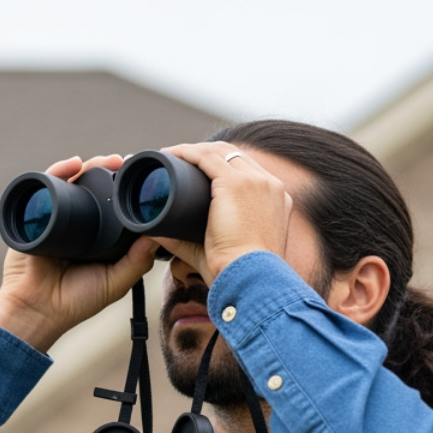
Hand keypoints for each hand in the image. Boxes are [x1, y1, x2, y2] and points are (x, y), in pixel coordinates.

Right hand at [0, 155, 159, 352]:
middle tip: (125, 164)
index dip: (125, 193)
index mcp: (97, 239)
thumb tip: (159, 235)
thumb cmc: (74, 302)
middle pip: (93, 189)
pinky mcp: (36, 215)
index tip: (142, 180)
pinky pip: (46, 187)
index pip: (113, 208)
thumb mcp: (114, 283)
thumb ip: (137, 262)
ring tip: (107, 161)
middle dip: (109, 173)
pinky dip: (57, 170)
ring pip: (73, 184)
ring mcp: (55, 218)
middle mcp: (77, 224)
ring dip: (89, 167)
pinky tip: (74, 164)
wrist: (35, 309)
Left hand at [153, 142, 292, 286]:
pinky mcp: (237, 183)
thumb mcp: (217, 251)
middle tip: (179, 161)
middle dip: (205, 154)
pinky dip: (186, 153)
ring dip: (193, 151)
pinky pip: (207, 157)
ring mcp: (256, 181)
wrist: (253, 281)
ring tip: (169, 156)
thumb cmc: (238, 274)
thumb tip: (157, 233)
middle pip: (233, 155)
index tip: (195, 171)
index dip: (218, 166)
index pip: (245, 170)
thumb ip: (187, 240)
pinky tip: (170, 155)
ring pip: (219, 151)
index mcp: (275, 200)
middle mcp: (270, 185)